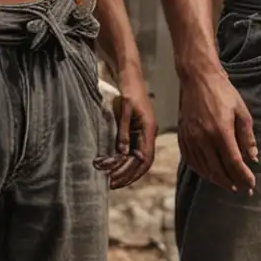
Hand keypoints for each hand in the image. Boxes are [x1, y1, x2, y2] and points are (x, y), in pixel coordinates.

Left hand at [96, 70, 156, 188]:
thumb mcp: (124, 109)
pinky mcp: (136, 130)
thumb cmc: (129, 90)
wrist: (130, 76)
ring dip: (125, 169)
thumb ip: (123, 131)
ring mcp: (143, 132)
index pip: (144, 157)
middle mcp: (148, 133)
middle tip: (111, 184)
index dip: (132, 171)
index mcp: (149, 129)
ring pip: (137, 158)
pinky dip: (123, 159)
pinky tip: (113, 165)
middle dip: (128, 174)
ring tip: (110, 178)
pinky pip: (132, 149)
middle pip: (142, 162)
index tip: (117, 179)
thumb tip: (123, 152)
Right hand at [177, 67, 257, 194]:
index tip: (252, 185)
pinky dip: (202, 171)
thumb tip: (253, 158)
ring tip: (230, 184)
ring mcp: (190, 139)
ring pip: (204, 169)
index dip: (243, 176)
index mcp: (221, 131)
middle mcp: (203, 138)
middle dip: (233, 182)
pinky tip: (211, 174)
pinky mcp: (182, 137)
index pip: (234, 162)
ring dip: (218, 180)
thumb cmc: (223, 93)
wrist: (198, 79)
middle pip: (218, 170)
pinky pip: (191, 161)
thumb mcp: (242, 111)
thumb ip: (247, 136)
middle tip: (243, 190)